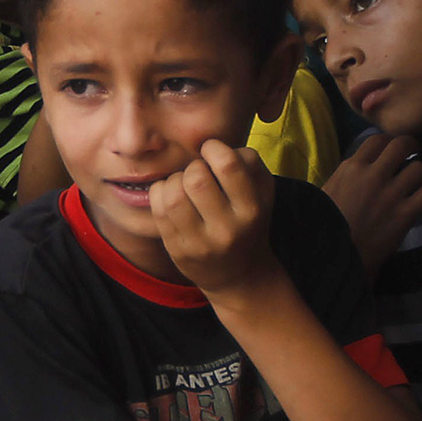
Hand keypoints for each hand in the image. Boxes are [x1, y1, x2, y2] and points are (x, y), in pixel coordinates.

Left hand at [153, 140, 280, 302]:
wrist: (239, 275)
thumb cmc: (249, 221)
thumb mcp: (263, 192)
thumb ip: (249, 162)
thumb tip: (216, 145)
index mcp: (251, 210)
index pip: (228, 165)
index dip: (214, 148)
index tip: (212, 152)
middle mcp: (227, 229)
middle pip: (196, 178)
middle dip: (193, 166)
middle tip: (198, 172)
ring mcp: (199, 243)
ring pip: (173, 194)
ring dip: (174, 180)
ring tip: (183, 185)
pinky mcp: (177, 250)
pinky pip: (158, 208)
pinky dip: (160, 192)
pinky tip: (171, 195)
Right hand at [323, 134, 421, 277]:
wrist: (334, 255)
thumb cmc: (325, 224)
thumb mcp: (327, 191)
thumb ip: (346, 175)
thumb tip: (359, 167)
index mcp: (352, 168)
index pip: (377, 139)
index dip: (387, 142)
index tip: (390, 149)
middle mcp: (374, 175)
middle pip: (402, 145)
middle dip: (411, 146)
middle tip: (412, 153)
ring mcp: (392, 194)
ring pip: (419, 168)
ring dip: (420, 172)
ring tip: (417, 180)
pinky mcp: (406, 214)